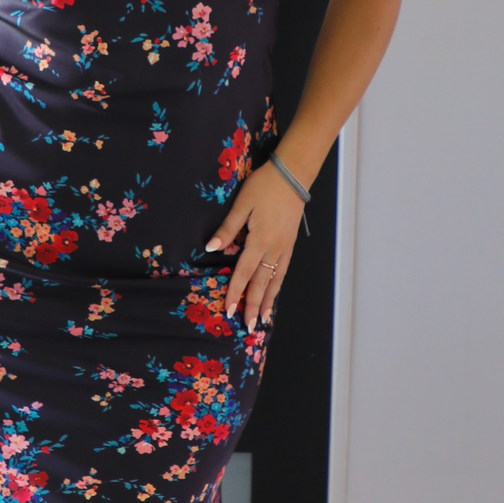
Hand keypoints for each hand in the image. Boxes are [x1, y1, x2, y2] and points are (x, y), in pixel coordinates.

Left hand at [206, 160, 303, 330]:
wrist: (293, 176)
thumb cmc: (264, 187)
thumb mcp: (242, 205)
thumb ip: (227, 229)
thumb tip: (211, 247)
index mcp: (259, 241)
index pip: (244, 273)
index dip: (236, 292)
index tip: (229, 309)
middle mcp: (274, 250)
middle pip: (262, 283)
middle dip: (254, 306)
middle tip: (249, 326)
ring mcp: (284, 248)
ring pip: (275, 280)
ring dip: (269, 301)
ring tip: (264, 319)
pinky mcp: (290, 244)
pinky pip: (283, 271)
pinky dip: (278, 285)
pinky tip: (274, 293)